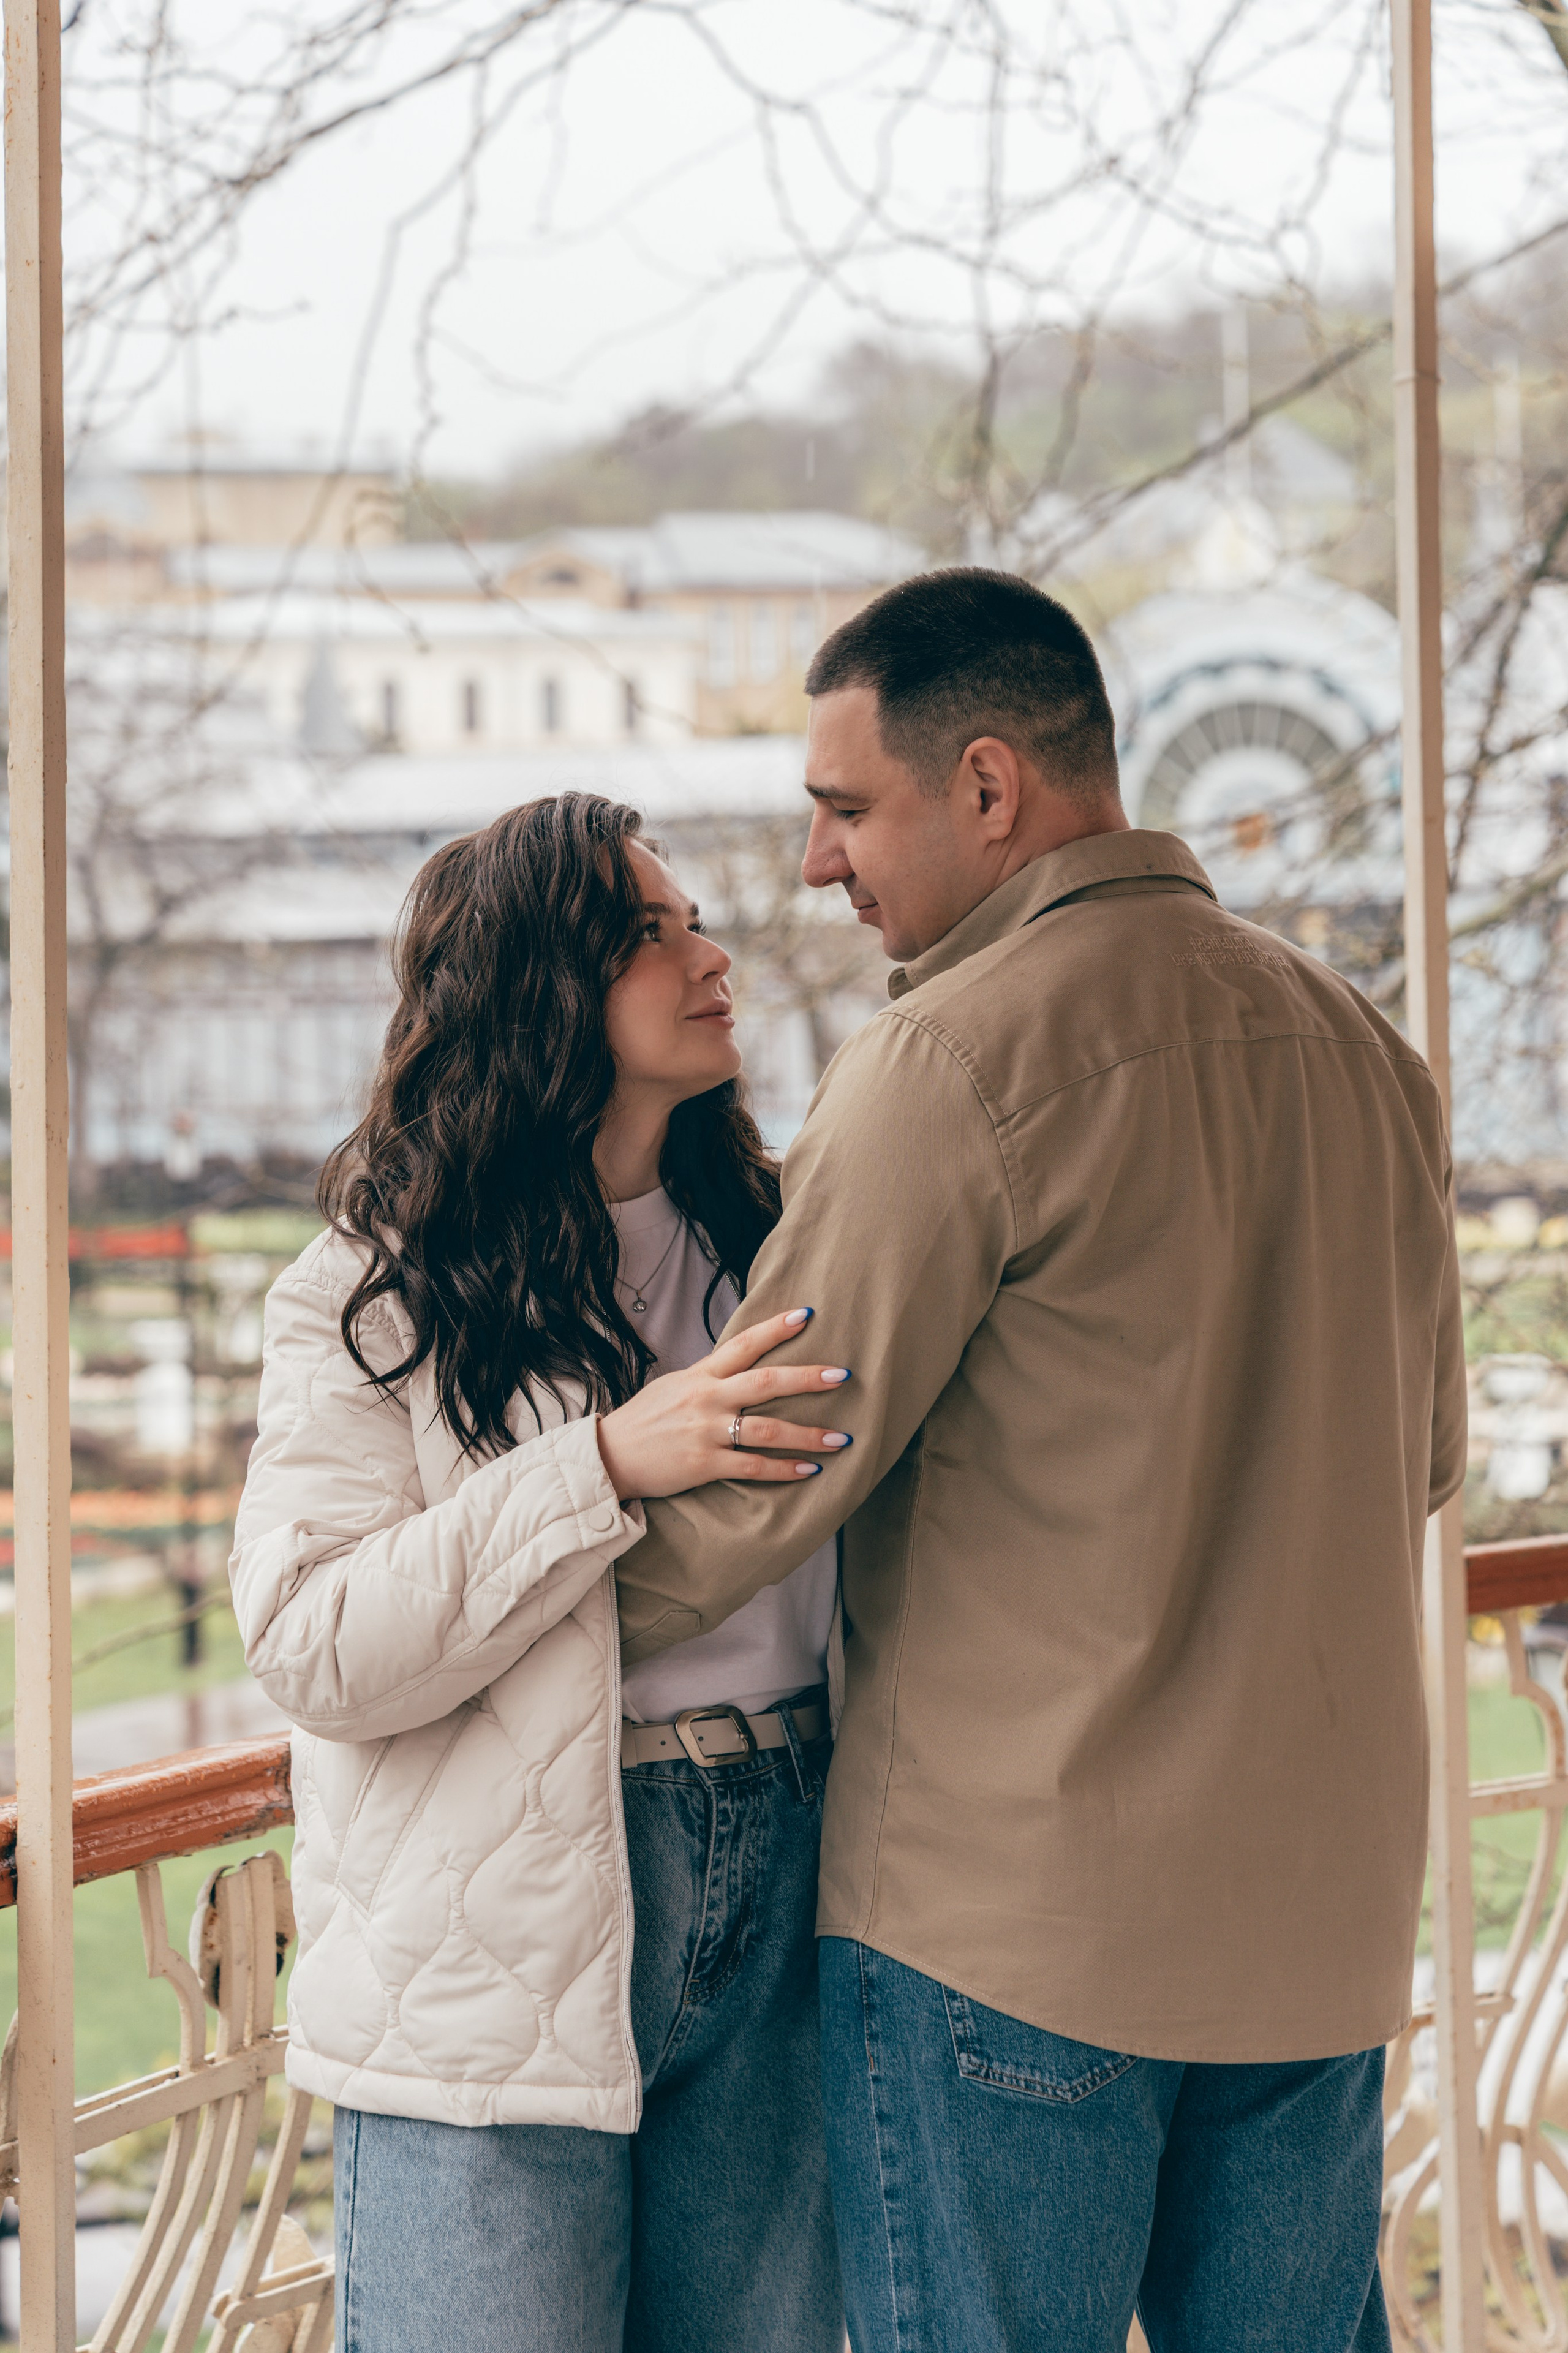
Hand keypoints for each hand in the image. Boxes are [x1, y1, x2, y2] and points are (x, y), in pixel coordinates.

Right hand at [596, 1309, 851, 1500]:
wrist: (610, 1457)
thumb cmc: (645, 1421)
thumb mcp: (674, 1386)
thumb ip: (709, 1377)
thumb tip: (740, 1365)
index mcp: (700, 1376)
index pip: (743, 1344)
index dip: (776, 1328)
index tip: (807, 1315)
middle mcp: (706, 1399)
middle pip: (765, 1382)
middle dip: (807, 1378)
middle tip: (842, 1375)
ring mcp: (706, 1432)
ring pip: (767, 1430)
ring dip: (808, 1434)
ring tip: (840, 1438)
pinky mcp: (704, 1465)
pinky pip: (753, 1467)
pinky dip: (784, 1469)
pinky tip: (809, 1469)